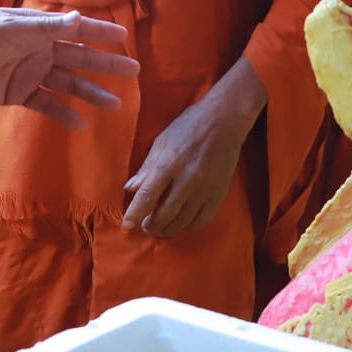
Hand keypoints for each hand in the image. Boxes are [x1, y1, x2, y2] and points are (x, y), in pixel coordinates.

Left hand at [0, 8, 137, 129]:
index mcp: (37, 29)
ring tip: (116, 105)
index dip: (100, 30)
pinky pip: (47, 104)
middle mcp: (38, 49)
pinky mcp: (18, 94)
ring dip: (91, 92)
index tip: (125, 36)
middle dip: (106, 63)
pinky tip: (82, 123)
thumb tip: (79, 18)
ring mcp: (30, 72)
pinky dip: (63, 113)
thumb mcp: (11, 30)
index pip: (76, 28)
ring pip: (68, 83)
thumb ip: (45, 28)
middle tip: (134, 71)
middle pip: (79, 57)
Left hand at [122, 62, 265, 236]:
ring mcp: (204, 189)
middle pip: (165, 213)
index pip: (148, 195)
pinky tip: (181, 225)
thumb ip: (146, 168)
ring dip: (168, 229)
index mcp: (168, 164)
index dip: (135, 213)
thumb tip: (130, 188)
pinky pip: (202, 220)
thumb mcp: (161, 142)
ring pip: (183, 220)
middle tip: (145, 226)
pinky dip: (188, 227)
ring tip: (160, 229)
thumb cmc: (188, 127)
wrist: (224, 122)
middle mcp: (186, 180)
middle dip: (152, 224)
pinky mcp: (218, 194)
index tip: (127, 225)